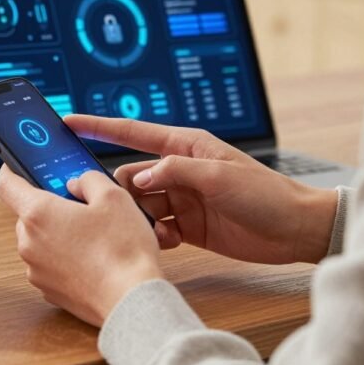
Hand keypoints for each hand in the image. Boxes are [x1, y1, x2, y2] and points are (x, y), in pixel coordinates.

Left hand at [0, 165, 161, 326]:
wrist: (131, 300)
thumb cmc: (122, 250)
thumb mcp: (114, 196)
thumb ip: (88, 180)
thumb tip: (77, 183)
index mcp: (38, 214)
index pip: (7, 185)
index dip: (9, 171)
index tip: (13, 167)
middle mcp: (29, 243)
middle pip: (28, 214)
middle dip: (50, 207)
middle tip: (79, 206)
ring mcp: (36, 270)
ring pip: (40, 241)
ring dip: (58, 234)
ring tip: (93, 236)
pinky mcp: (48, 290)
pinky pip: (50, 264)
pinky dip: (64, 258)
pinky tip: (92, 259)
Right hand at [65, 115, 338, 264]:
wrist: (295, 231)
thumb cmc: (267, 195)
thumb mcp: (220, 177)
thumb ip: (176, 172)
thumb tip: (139, 175)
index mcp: (185, 147)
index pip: (132, 133)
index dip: (98, 127)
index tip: (68, 123)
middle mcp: (178, 170)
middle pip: (129, 177)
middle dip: (122, 193)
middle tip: (126, 209)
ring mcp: (181, 199)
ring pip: (139, 205)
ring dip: (140, 219)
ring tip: (158, 229)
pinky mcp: (186, 225)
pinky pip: (155, 228)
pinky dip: (155, 236)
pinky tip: (170, 241)